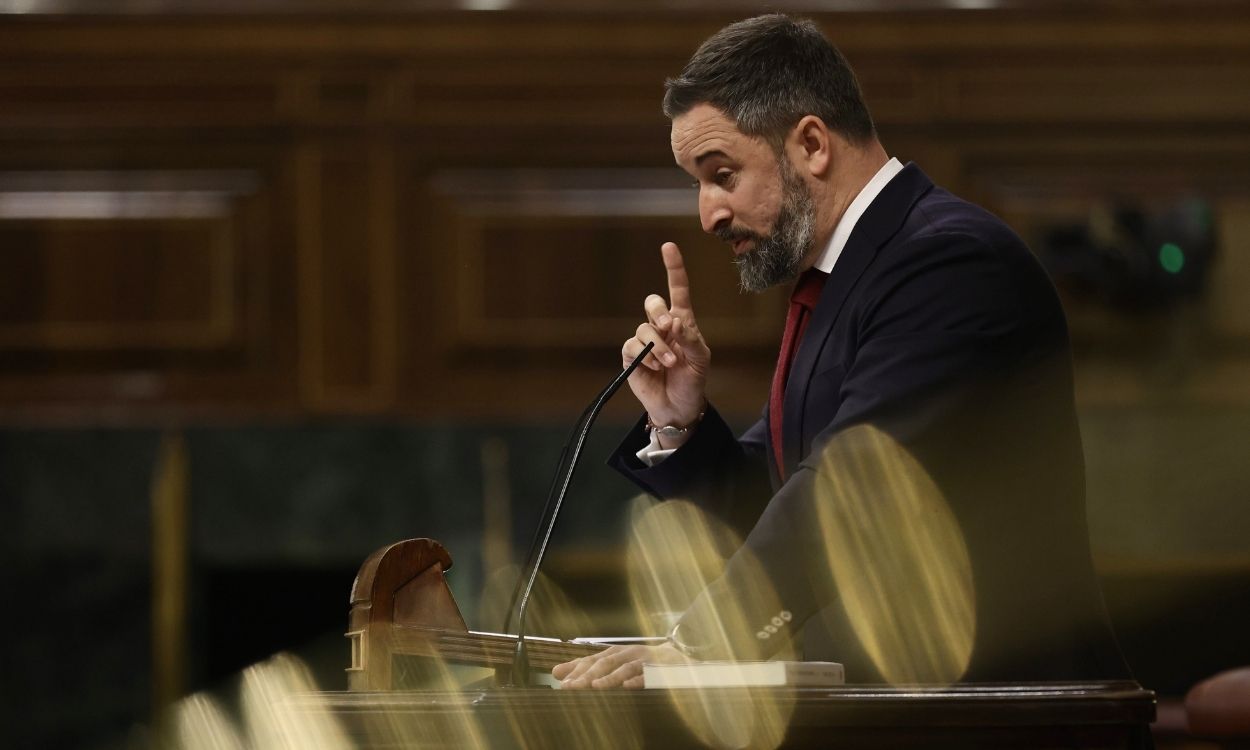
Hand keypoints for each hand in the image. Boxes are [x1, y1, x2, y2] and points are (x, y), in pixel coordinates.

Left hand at [553, 642, 691, 688]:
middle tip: (571, 687)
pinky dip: (638, 680)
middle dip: (587, 675)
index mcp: (615, 653)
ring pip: (625, 668)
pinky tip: (627, 686)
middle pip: (605, 663)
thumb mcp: (613, 662)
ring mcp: (644, 660)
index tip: (561, 681)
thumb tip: (556, 671)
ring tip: (595, 687)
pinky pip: (649, 675)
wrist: (676, 659)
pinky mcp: (660, 669)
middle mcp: (627, 654)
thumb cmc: (639, 663)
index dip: (577, 669)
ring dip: (610, 677)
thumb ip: (586, 667)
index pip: (592, 660)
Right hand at [622, 242, 710, 438]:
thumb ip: (691, 338)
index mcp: (682, 322)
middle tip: (669, 328)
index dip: (673, 268)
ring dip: (658, 345)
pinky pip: (632, 346)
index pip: (677, 289)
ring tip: (670, 363)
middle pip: (652, 303)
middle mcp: (661, 327)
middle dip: (658, 312)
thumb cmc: (693, 380)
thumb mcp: (701, 359)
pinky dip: (646, 355)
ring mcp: (645, 342)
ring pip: (643, 328)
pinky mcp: (631, 357)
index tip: (668, 247)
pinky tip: (657, 366)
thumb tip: (675, 321)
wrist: (679, 407)